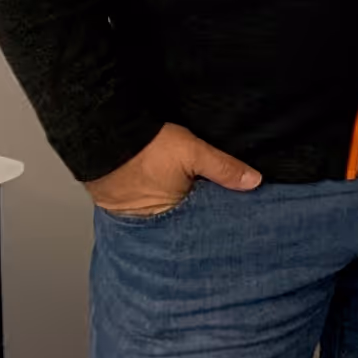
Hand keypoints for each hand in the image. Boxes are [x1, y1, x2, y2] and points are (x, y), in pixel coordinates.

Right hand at [86, 123, 259, 216]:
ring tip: (193, 192)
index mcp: (170, 215)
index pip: (200, 221)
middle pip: (182, 218)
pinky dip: (157, 197)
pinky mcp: (120, 201)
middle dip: (197, 212)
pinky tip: (169, 187)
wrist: (104, 136)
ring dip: (177, 203)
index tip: (233, 209)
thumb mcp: (194, 153)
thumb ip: (224, 168)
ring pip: (164, 211)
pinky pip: (145, 203)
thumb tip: (254, 182)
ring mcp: (133, 212)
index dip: (215, 213)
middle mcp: (150, 220)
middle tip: (214, 201)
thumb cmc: (148, 147)